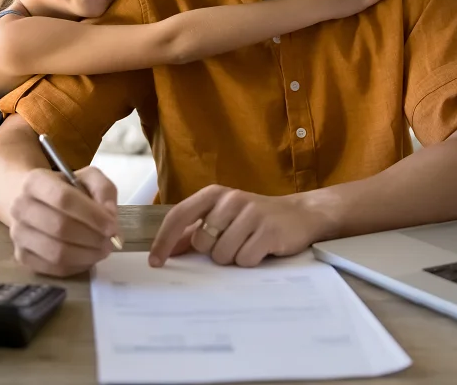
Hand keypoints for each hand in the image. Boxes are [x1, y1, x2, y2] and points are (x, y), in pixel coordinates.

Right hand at [7, 166, 119, 276]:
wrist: (35, 202)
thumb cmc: (65, 190)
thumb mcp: (87, 178)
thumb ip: (103, 189)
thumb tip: (110, 215)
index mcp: (35, 181)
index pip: (63, 198)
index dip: (92, 215)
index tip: (112, 226)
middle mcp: (20, 207)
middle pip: (60, 227)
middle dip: (92, 237)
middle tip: (110, 241)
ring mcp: (18, 234)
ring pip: (56, 252)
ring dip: (86, 255)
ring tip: (102, 250)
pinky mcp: (21, 256)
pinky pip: (53, 268)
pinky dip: (76, 266)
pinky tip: (87, 257)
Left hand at [148, 186, 329, 267]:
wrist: (300, 215)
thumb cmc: (254, 219)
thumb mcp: (222, 217)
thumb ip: (193, 231)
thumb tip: (166, 249)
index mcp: (214, 194)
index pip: (179, 215)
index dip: (164, 240)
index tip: (155, 262)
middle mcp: (231, 199)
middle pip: (202, 242)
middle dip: (213, 251)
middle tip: (232, 243)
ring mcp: (251, 214)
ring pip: (223, 254)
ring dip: (233, 258)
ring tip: (248, 245)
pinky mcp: (269, 231)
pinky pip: (245, 260)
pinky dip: (250, 261)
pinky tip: (261, 250)